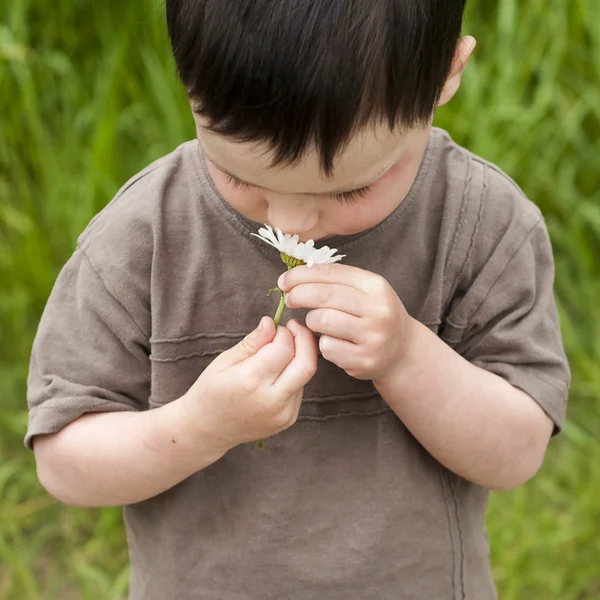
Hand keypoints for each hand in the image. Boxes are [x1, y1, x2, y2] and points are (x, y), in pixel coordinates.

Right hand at [179, 317, 317, 449]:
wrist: (206, 430)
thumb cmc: (210, 391)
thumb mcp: (225, 361)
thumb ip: (253, 342)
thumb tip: (271, 323)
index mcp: (250, 382)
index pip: (284, 349)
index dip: (284, 333)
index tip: (277, 326)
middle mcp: (271, 401)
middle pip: (307, 364)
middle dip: (305, 340)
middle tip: (294, 328)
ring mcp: (282, 414)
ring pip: (305, 375)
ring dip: (299, 356)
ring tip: (281, 350)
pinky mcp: (288, 420)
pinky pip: (300, 389)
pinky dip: (294, 374)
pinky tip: (278, 371)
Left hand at [278, 264, 413, 382]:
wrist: (403, 351)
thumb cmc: (374, 315)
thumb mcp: (366, 291)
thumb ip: (337, 280)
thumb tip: (295, 275)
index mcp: (376, 286)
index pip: (330, 273)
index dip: (301, 275)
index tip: (284, 280)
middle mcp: (378, 310)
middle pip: (323, 296)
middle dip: (298, 295)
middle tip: (289, 299)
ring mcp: (372, 337)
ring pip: (321, 321)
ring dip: (311, 321)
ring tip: (317, 322)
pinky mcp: (364, 360)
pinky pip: (326, 347)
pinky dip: (323, 343)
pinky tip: (333, 342)